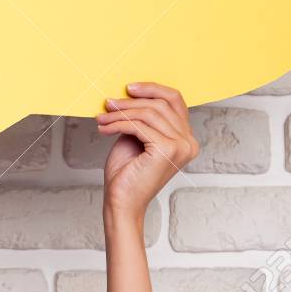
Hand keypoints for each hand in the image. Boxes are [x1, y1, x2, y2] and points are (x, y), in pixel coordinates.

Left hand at [95, 81, 199, 222]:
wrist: (121, 203)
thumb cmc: (126, 175)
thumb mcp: (135, 139)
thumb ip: (140, 119)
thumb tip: (129, 95)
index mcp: (185, 139)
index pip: (175, 101)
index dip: (152, 89)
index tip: (128, 88)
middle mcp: (188, 142)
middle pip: (161, 105)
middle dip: (130, 102)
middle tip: (108, 104)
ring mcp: (181, 146)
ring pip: (148, 113)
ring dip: (120, 113)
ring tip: (102, 118)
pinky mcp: (167, 150)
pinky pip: (139, 126)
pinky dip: (118, 124)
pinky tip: (104, 128)